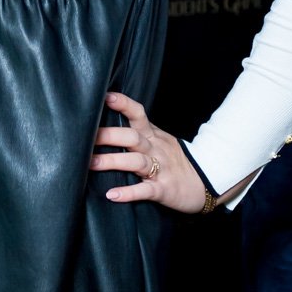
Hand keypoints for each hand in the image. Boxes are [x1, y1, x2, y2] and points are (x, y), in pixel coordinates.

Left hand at [89, 91, 207, 213]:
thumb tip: (105, 126)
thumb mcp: (160, 140)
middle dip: (108, 136)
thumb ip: (138, 133)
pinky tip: (112, 194)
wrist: (206, 183)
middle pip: (132, 137)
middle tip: (86, 137)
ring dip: (112, 162)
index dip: (124, 104)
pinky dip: (128, 193)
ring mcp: (160, 169)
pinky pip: (145, 190)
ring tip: (90, 164)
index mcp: (153, 135)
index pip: (138, 114)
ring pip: (136, 162)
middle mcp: (155, 149)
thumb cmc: (175, 160)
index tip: (106, 96)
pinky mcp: (163, 189)